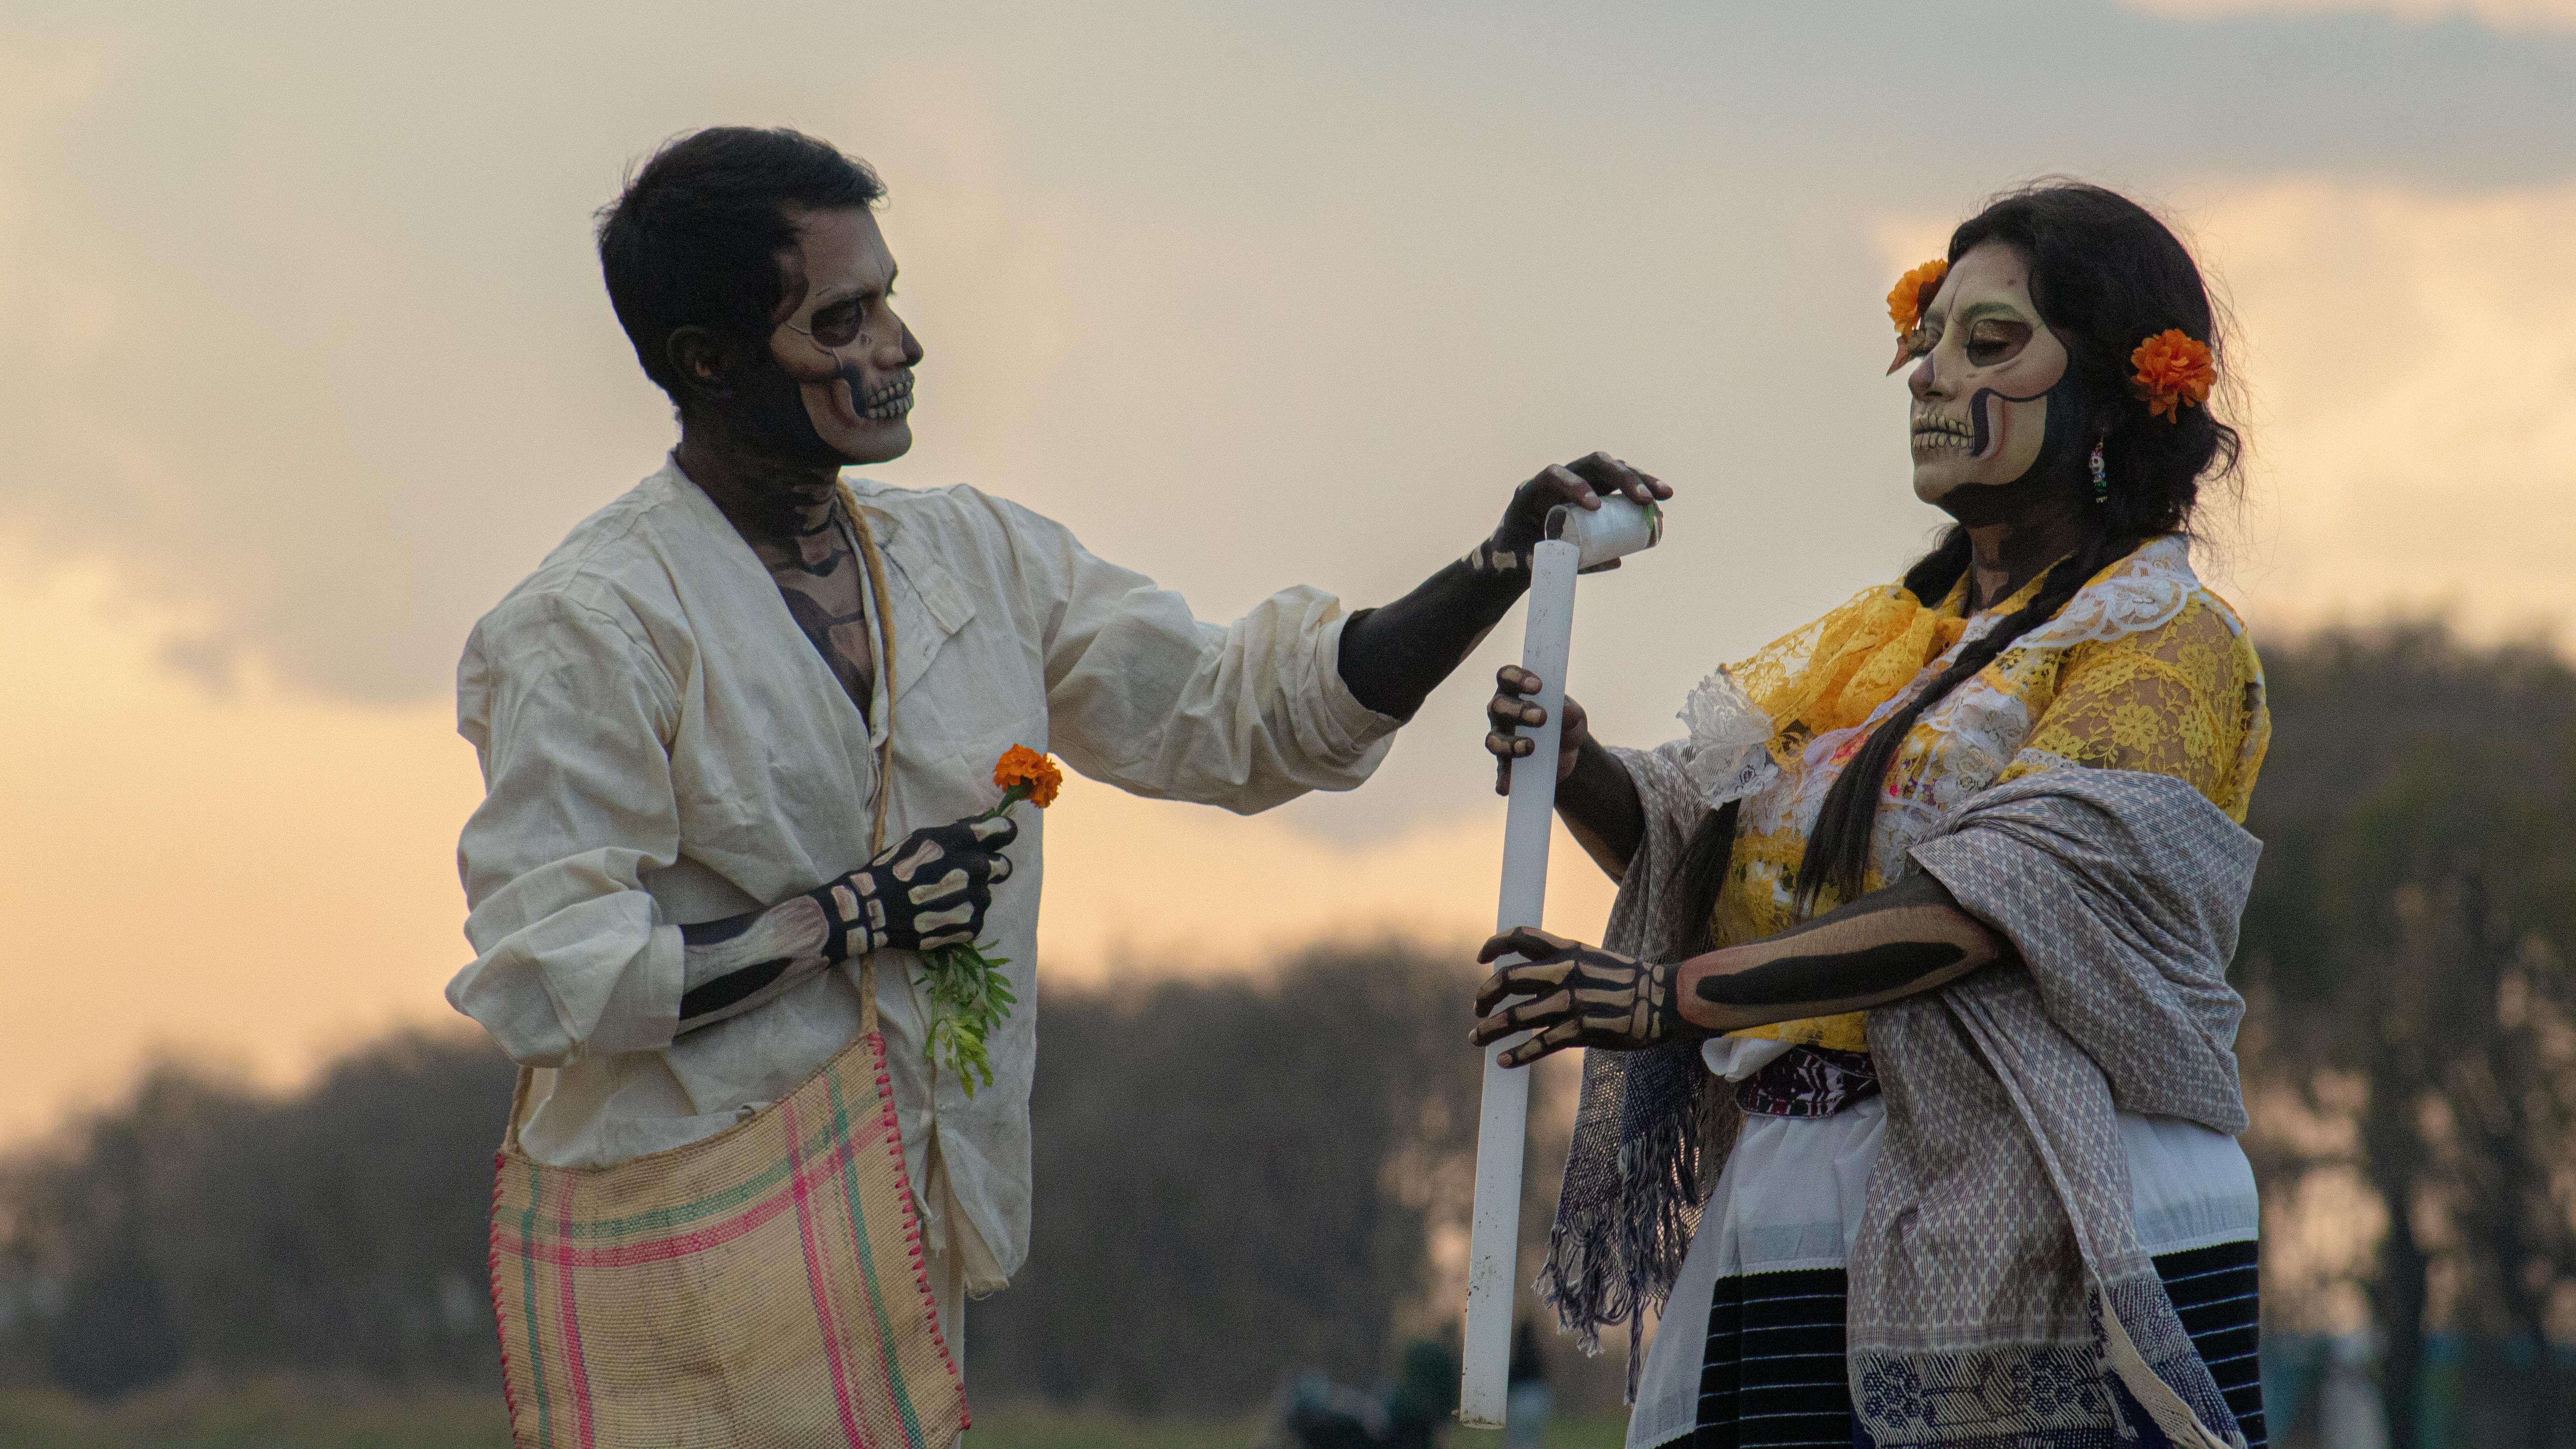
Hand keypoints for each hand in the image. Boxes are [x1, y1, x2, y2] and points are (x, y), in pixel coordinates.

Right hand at [808, 814, 1018, 959]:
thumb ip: (958, 831)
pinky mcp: (973, 924)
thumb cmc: (895, 867)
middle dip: (988, 869)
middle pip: (1003, 867)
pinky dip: (961, 917)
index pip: (1006, 831)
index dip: (1002, 836)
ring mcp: (977, 898)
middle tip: (963, 876)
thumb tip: (983, 820)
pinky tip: (939, 915)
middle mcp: (978, 868)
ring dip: (970, 896)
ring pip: (986, 894)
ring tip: (941, 900)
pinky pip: (975, 917)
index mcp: (966, 840)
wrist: (875, 908)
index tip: (996, 841)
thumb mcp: (923, 838)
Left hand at [1469, 453, 1668, 577]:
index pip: (1556, 475)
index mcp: (1532, 490)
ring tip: (1665, 495)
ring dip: (1641, 481)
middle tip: (1645, 499)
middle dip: (1622, 478)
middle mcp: (1559, 480)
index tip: (1595, 507)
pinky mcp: (1595, 497)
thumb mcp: (1518, 564)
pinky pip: (1620, 490)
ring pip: (1613, 472)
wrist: (1513, 560)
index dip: (1576, 485)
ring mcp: (1579, 486)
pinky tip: (1660, 509)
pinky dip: (1640, 496)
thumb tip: (1601, 562)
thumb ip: (1544, 564)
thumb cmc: (1512, 560)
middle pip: (1594, 465)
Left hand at [1470, 926, 1680, 1066]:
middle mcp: (1564, 972)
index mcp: (1568, 951)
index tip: (1481, 959)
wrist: (1665, 999)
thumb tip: (1534, 977)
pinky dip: (1517, 1054)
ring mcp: (1571, 1001)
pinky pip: (1539, 1043)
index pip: (1521, 937)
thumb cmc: (1632, 983)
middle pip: (1507, 979)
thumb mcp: (1595, 961)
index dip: (1495, 946)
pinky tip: (1503, 1061)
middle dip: (1485, 996)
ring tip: (1476, 1038)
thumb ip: (1565, 965)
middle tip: (1478, 1009)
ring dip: (1489, 1029)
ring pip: (1516, 1016)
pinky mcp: (1580, 1029)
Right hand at [1484, 665, 1588, 795]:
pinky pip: (1500, 773)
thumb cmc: (1565, 724)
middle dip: (1519, 711)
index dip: (1517, 678)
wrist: (1567, 754)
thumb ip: (1572, 714)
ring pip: (1493, 739)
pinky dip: (1503, 780)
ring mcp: (1500, 739)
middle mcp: (1501, 713)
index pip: (1506, 676)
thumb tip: (1568, 714)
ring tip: (1530, 747)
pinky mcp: (1505, 766)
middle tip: (1542, 718)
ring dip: (1510, 743)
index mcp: (1515, 691)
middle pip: (1498, 706)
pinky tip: (1506, 787)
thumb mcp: (1575, 718)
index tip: (1538, 687)